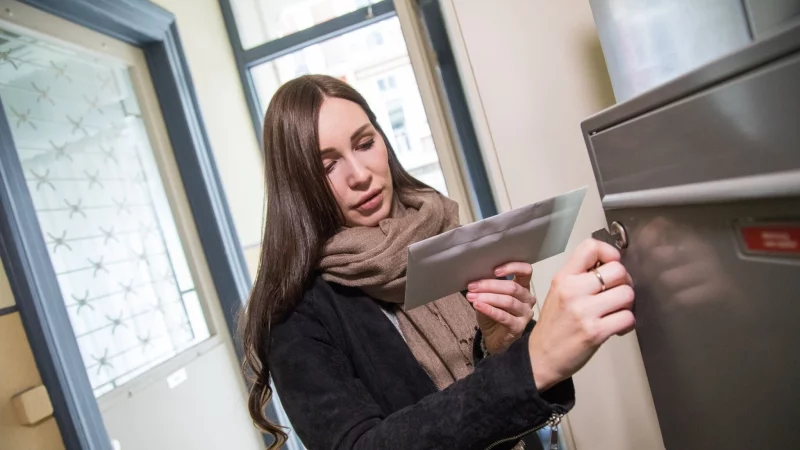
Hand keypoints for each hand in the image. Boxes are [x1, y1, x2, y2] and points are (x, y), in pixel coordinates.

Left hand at [466, 262, 535, 353]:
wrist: (494, 338)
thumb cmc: (493, 314)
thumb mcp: (489, 297)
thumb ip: (487, 288)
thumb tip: (475, 280)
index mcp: (523, 287)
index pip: (526, 271)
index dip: (513, 267)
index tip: (495, 270)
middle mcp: (528, 299)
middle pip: (512, 287)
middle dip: (490, 285)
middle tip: (472, 286)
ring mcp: (526, 314)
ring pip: (508, 301)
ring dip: (487, 297)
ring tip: (472, 297)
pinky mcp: (519, 327)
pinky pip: (504, 316)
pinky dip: (489, 309)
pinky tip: (477, 305)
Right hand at [528, 239, 634, 390]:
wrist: (541, 357)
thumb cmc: (554, 324)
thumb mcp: (558, 291)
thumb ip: (580, 276)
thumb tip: (612, 266)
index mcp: (563, 277)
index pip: (591, 247)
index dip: (610, 253)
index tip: (610, 266)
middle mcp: (572, 290)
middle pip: (618, 270)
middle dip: (624, 282)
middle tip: (617, 293)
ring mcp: (584, 311)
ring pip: (627, 293)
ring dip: (627, 304)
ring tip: (616, 312)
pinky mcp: (596, 332)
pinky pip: (628, 317)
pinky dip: (627, 323)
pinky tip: (617, 327)